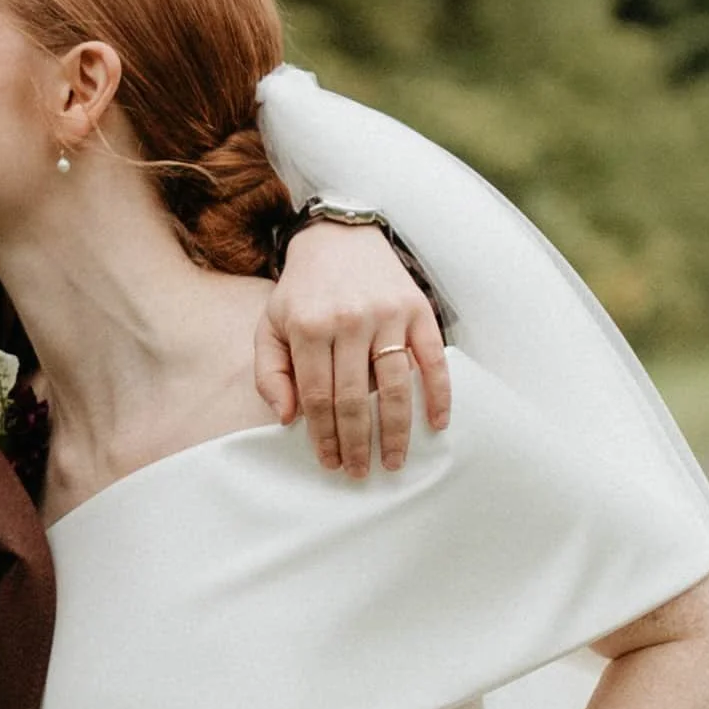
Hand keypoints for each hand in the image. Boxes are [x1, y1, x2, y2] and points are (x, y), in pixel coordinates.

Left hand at [255, 224, 450, 476]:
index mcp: (309, 328)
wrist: (340, 237)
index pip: (318, 397)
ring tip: (393, 460)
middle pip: (354, 399)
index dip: (324, 436)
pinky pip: (432, 360)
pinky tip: (436, 423)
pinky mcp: (417, 310)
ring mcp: (387, 315)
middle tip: (361, 471)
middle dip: (357, 443)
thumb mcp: (271, 325)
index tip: (331, 461)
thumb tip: (287, 417)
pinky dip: (438, 394)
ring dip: (395, 431)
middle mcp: (349, 322)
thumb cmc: (303, 291)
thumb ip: (270, 372)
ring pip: (394, 386)